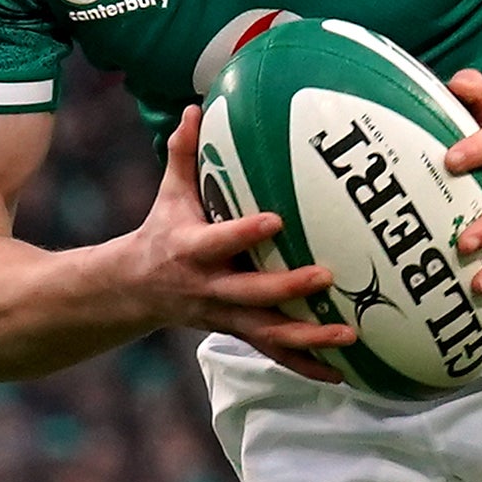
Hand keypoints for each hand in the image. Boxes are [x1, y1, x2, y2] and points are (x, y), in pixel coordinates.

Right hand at [125, 107, 352, 382]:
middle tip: (326, 276)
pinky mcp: (237, 332)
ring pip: (268, 332)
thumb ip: (185, 154)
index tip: (275, 220)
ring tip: (348, 336)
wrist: (134, 289)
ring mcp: (225, 316)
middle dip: (287, 288)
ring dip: (308, 337)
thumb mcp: (168, 194)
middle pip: (251, 293)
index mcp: (191, 249)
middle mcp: (209, 287)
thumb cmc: (162, 231)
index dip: (245, 233)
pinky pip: (273, 353)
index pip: (219, 241)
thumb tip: (197, 107)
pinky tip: (341, 374)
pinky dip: (305, 365)